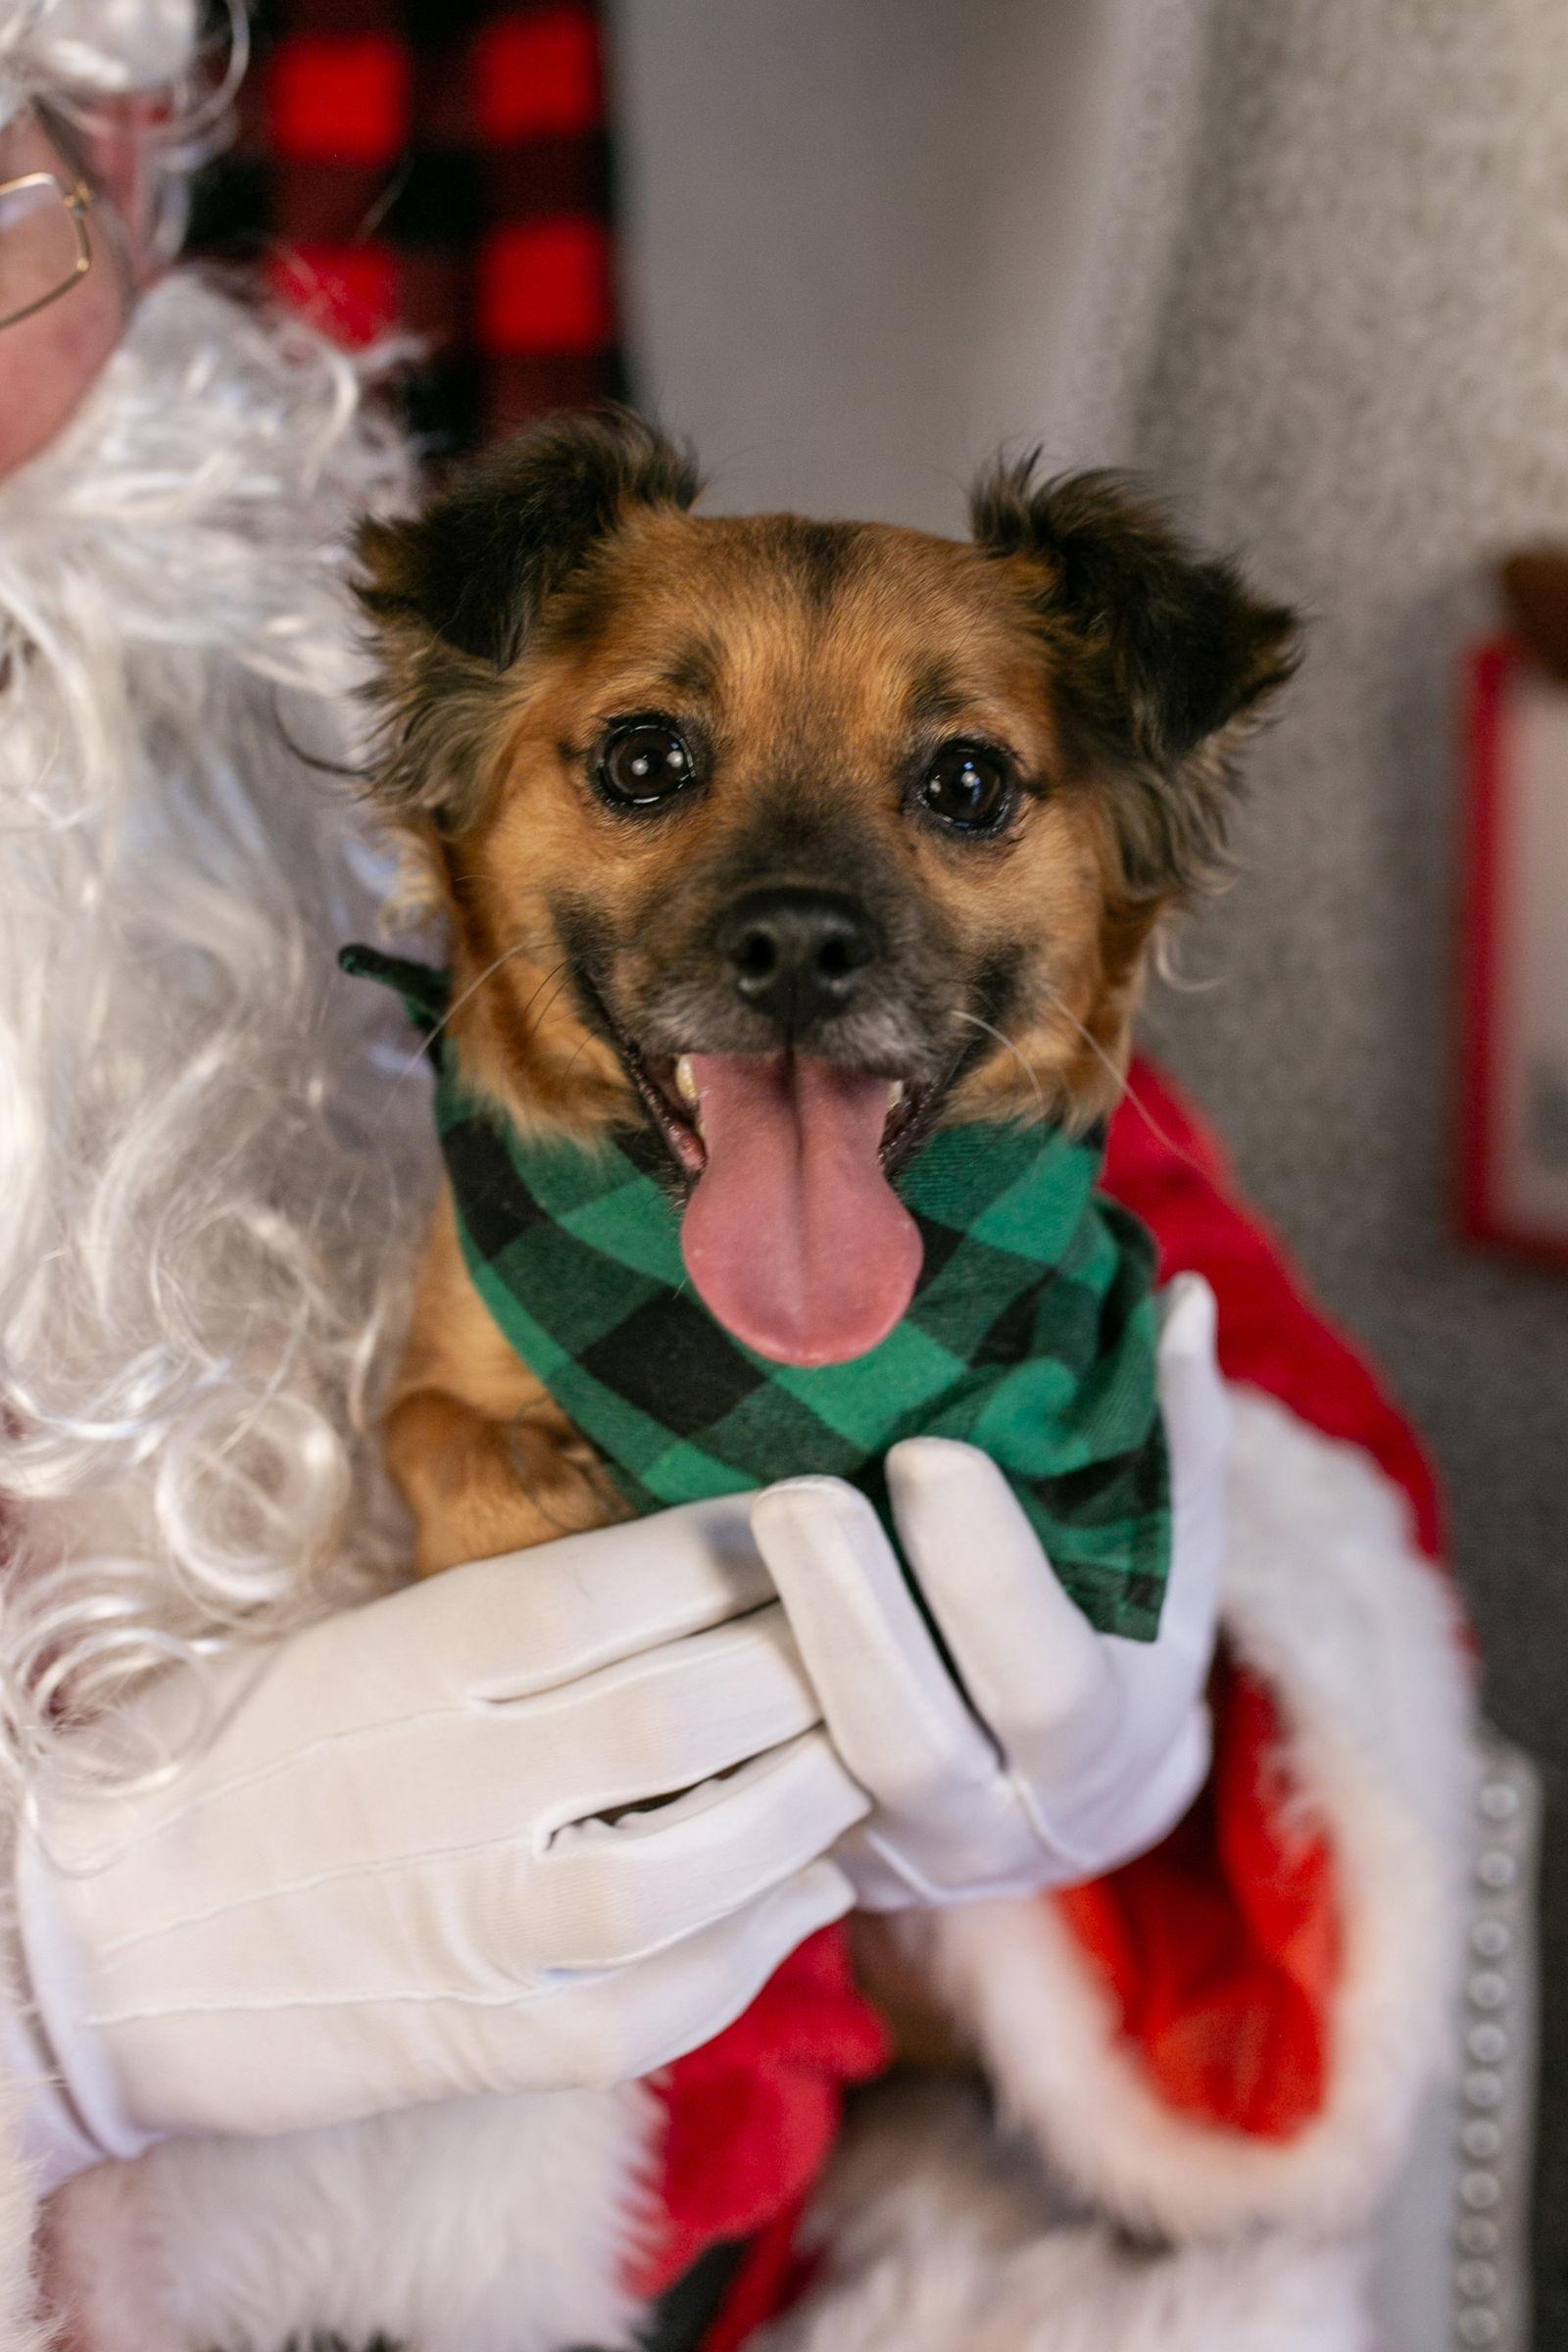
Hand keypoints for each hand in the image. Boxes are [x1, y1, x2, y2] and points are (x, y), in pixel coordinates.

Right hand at [11, 1505, 866, 2177]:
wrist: (114, 1939)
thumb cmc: (255, 1759)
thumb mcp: (366, 1642)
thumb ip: (519, 1614)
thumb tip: (710, 1568)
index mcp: (417, 1660)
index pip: (623, 1583)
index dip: (748, 1549)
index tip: (817, 1522)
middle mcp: (450, 1782)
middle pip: (684, 1712)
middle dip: (812, 1668)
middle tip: (879, 1635)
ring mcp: (468, 1921)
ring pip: (692, 1860)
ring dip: (807, 1803)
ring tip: (862, 1756)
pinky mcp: (483, 2036)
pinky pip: (656, 2003)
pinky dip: (757, 1945)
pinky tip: (811, 1886)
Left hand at [752, 1275, 1225, 1906]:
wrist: (1055, 1817)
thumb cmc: (1115, 1648)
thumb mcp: (1169, 1563)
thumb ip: (1177, 1437)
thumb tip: (1183, 1301)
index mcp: (1097, 1748)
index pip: (1046, 1677)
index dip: (986, 1573)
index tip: (927, 1450)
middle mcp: (988, 1822)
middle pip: (905, 1742)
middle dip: (848, 1617)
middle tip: (794, 1494)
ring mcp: (881, 1853)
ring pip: (796, 1786)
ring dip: (746, 1665)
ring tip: (697, 1544)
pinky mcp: (789, 1864)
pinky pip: (728, 1805)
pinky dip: (689, 1724)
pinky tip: (638, 1625)